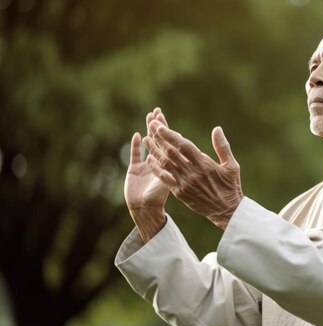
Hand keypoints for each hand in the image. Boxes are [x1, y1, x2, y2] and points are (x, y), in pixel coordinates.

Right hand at [124, 107, 169, 241]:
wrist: (144, 213)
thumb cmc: (157, 201)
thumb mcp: (171, 185)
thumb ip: (176, 172)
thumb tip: (185, 160)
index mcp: (169, 165)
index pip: (170, 144)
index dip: (168, 132)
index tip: (166, 119)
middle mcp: (158, 163)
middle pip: (159, 141)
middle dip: (158, 127)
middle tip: (157, 112)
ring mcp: (146, 165)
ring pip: (148, 145)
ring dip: (149, 132)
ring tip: (149, 118)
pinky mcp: (134, 170)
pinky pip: (135, 155)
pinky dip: (136, 146)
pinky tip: (137, 136)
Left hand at [144, 123, 242, 229]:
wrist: (226, 211)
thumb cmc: (231, 187)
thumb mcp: (232, 166)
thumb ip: (223, 147)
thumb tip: (217, 129)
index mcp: (205, 165)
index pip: (184, 146)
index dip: (171, 135)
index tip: (160, 126)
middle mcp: (192, 173)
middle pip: (171, 153)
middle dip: (159, 138)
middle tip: (150, 125)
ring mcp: (184, 183)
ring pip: (165, 164)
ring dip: (154, 151)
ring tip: (146, 139)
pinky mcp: (180, 192)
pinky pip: (164, 178)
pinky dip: (156, 168)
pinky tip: (150, 159)